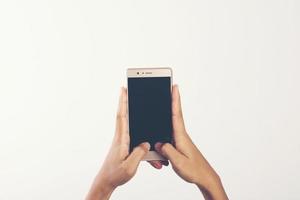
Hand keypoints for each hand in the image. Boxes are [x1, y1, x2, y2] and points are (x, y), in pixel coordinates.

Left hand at [86, 88, 149, 199]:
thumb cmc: (115, 174)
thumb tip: (146, 143)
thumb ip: (139, 153)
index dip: (123, 102)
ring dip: (132, 114)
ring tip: (136, 105)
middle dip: (126, 101)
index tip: (123, 89)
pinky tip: (142, 134)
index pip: (122, 116)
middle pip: (124, 115)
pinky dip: (137, 131)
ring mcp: (122, 140)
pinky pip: (133, 135)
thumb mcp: (130, 166)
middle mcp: (120, 137)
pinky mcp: (124, 145)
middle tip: (129, 89)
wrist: (107, 181)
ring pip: (129, 124)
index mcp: (121, 139)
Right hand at [154, 85, 227, 199]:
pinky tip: (161, 142)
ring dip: (164, 121)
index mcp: (181, 136)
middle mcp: (181, 135)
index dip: (175, 100)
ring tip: (161, 119)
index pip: (177, 114)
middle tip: (168, 88)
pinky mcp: (179, 145)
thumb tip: (158, 143)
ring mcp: (180, 140)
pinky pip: (169, 137)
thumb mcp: (178, 162)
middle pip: (173, 116)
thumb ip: (167, 150)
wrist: (205, 178)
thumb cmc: (195, 170)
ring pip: (169, 128)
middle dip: (170, 102)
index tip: (174, 87)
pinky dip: (164, 136)